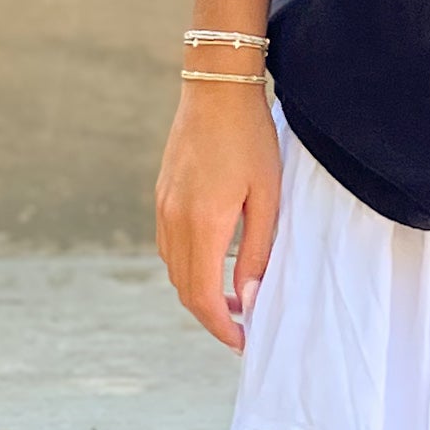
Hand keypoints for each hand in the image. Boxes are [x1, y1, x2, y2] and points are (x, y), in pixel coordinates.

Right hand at [155, 81, 281, 351]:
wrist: (216, 88)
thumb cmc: (251, 139)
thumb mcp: (267, 198)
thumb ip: (257, 251)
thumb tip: (249, 298)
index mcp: (202, 225)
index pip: (203, 296)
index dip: (221, 326)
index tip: (243, 341)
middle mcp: (174, 221)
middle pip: (184, 288)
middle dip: (211, 315)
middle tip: (242, 327)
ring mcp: (163, 207)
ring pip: (174, 269)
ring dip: (198, 291)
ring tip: (233, 299)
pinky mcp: (162, 195)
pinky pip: (169, 245)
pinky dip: (189, 266)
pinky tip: (214, 263)